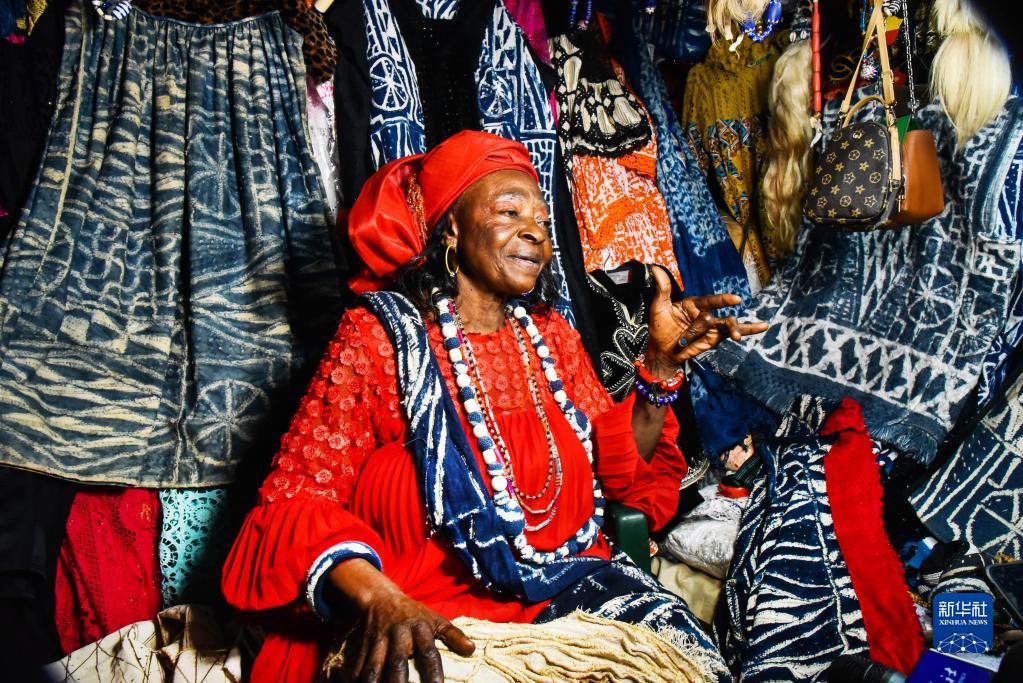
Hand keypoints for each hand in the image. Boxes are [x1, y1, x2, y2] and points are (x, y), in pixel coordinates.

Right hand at [330, 561, 474, 682]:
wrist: (381, 598)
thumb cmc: (414, 614)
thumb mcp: (436, 619)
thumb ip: (453, 634)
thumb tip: (471, 650)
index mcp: (420, 628)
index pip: (428, 653)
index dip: (433, 672)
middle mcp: (398, 635)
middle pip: (397, 663)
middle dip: (398, 682)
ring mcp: (379, 641)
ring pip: (374, 667)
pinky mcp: (363, 646)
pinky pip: (358, 666)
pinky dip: (357, 679)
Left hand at [645, 267, 767, 370]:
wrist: (660, 349)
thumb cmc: (659, 326)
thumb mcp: (659, 306)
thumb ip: (663, 289)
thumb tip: (655, 269)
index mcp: (694, 303)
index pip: (710, 300)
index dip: (723, 300)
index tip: (736, 299)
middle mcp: (706, 312)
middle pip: (717, 315)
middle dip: (708, 324)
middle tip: (711, 325)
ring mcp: (713, 326)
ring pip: (728, 324)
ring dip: (733, 329)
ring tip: (736, 336)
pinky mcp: (716, 338)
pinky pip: (733, 333)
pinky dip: (748, 330)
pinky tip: (762, 326)